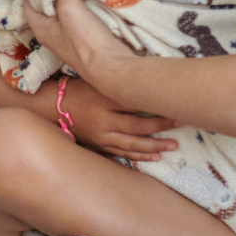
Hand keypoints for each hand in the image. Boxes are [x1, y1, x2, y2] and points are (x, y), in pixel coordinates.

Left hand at [25, 0, 132, 80]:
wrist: (110, 65)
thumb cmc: (84, 38)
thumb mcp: (68, 7)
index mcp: (41, 27)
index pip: (28, 2)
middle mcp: (52, 32)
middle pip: (49, 4)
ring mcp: (69, 36)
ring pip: (67, 8)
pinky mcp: (86, 37)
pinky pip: (82, 14)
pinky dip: (85, 2)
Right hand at [59, 78, 179, 161]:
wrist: (54, 107)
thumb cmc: (80, 89)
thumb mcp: (98, 81)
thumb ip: (120, 82)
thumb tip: (149, 79)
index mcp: (104, 98)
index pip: (135, 101)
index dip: (155, 103)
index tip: (174, 101)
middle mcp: (103, 120)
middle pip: (137, 124)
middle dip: (161, 125)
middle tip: (181, 121)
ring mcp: (101, 136)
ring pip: (132, 143)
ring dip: (155, 145)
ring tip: (174, 145)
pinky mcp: (99, 145)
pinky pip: (122, 152)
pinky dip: (140, 155)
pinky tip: (155, 156)